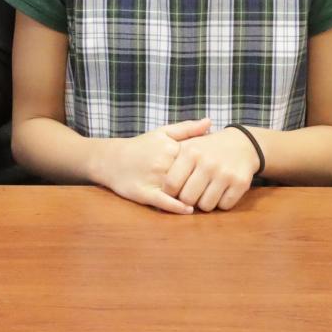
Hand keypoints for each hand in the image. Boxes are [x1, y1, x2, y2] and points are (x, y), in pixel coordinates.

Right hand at [89, 119, 213, 213]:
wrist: (111, 159)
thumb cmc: (141, 146)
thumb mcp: (163, 133)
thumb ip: (187, 129)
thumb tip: (210, 122)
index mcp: (170, 148)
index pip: (197, 159)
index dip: (209, 165)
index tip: (220, 169)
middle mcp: (162, 163)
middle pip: (190, 176)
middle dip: (203, 182)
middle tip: (216, 188)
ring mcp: (153, 179)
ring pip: (179, 190)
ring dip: (193, 196)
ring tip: (206, 200)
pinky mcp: (144, 193)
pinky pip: (163, 202)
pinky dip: (177, 206)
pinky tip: (188, 209)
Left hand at [164, 128, 261, 211]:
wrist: (242, 143)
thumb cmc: (208, 148)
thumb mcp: (188, 143)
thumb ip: (170, 160)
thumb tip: (158, 185)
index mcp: (190, 152)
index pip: (171, 184)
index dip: (170, 192)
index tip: (174, 191)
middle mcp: (207, 163)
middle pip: (188, 199)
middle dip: (188, 200)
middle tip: (192, 193)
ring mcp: (225, 173)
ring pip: (206, 206)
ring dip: (205, 203)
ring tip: (206, 191)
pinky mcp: (240, 183)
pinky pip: (224, 206)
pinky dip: (221, 202)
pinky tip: (221, 191)